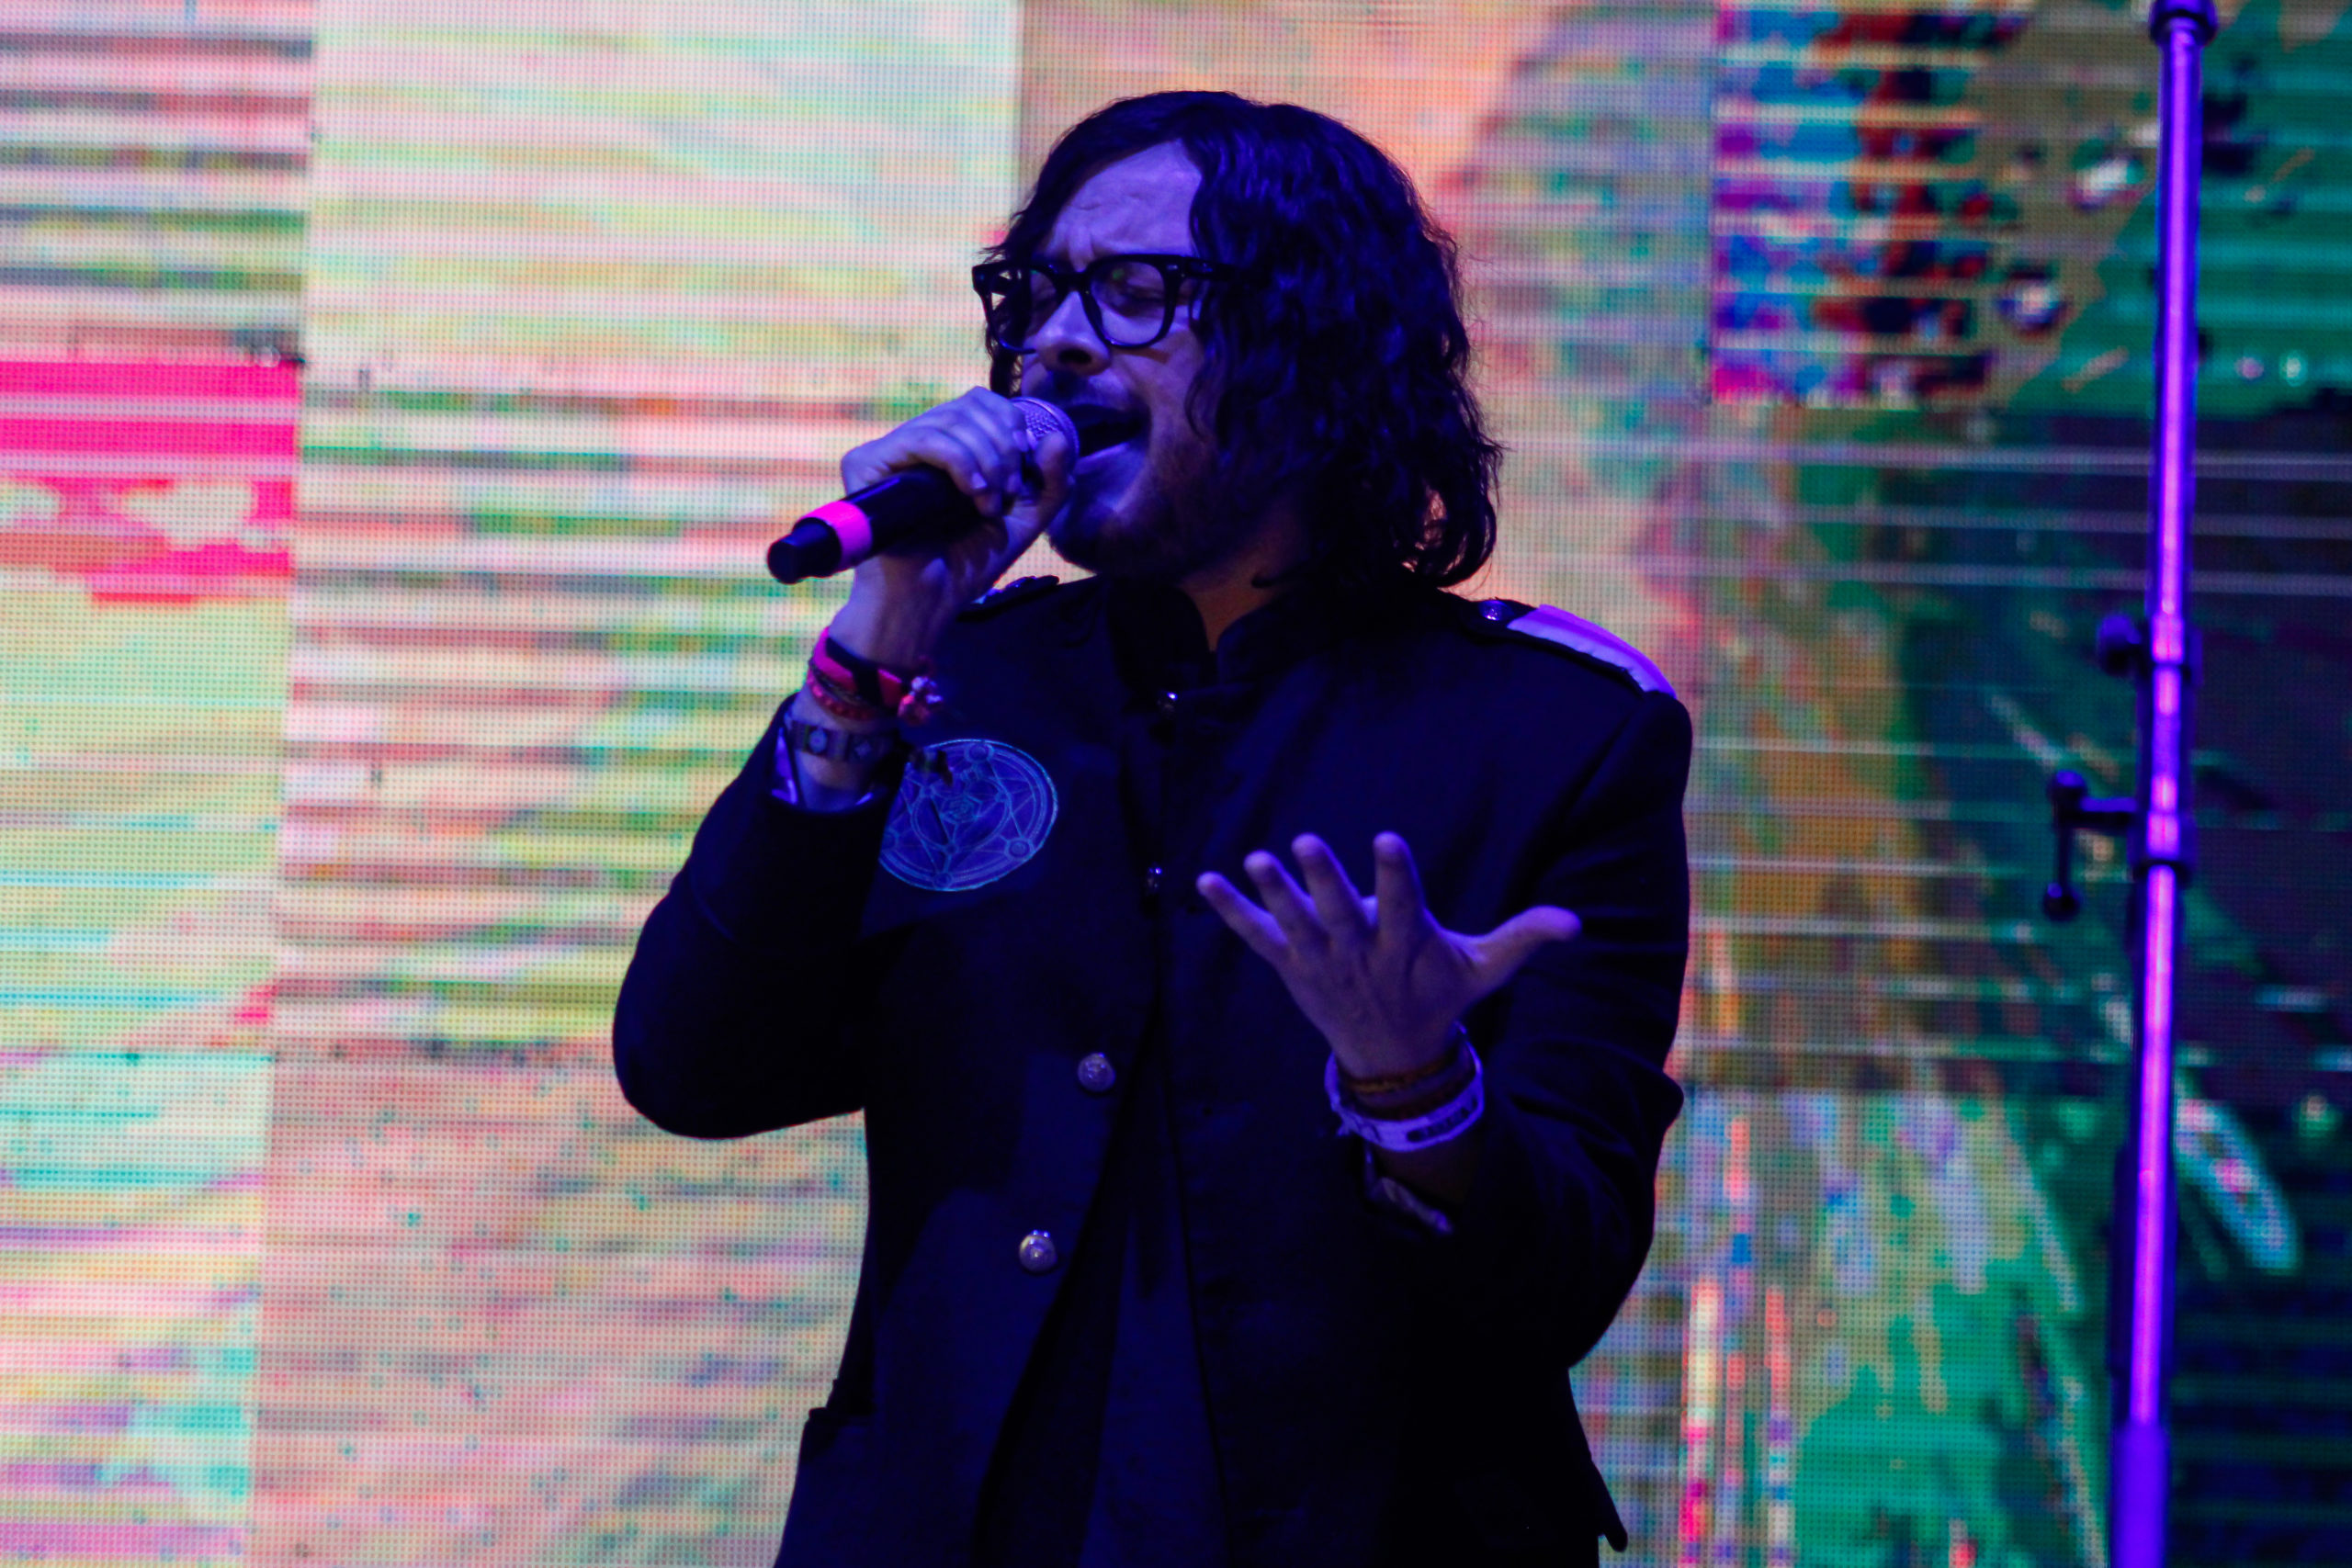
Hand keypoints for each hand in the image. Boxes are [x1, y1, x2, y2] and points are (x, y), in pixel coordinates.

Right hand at [829, 387, 1074, 664]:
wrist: (929, 601)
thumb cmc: (968, 564)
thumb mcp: (1024, 520)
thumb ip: (1051, 482)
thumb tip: (1058, 436)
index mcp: (948, 446)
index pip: (980, 401)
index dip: (1009, 424)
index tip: (1022, 469)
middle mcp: (916, 441)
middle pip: (969, 406)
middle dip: (1003, 448)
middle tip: (1008, 492)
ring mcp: (889, 450)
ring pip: (950, 421)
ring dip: (986, 461)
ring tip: (989, 505)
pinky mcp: (867, 463)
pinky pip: (924, 439)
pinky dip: (960, 463)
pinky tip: (972, 494)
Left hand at [1196, 832, 1579, 1079]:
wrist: (1392, 1057)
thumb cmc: (1440, 996)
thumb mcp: (1483, 970)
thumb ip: (1523, 939)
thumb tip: (1576, 922)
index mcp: (1407, 946)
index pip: (1403, 904)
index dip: (1394, 874)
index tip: (1386, 838)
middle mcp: (1361, 953)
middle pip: (1340, 913)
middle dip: (1323, 880)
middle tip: (1304, 842)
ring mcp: (1322, 962)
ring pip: (1294, 924)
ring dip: (1273, 894)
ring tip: (1253, 860)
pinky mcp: (1291, 968)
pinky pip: (1256, 938)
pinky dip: (1231, 912)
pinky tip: (1203, 881)